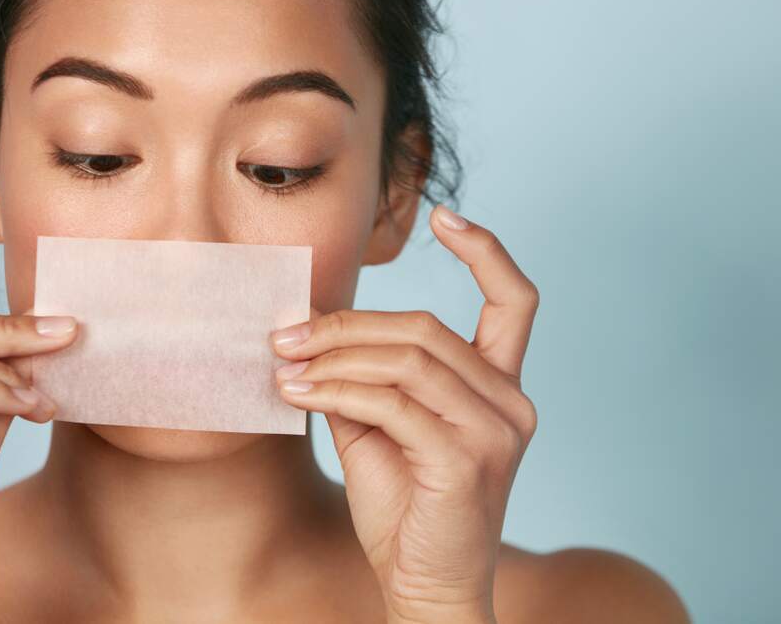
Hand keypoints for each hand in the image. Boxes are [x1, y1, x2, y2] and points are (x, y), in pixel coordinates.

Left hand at [270, 206, 538, 623]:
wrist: (424, 584)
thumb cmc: (404, 505)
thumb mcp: (379, 427)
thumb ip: (361, 376)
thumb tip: (309, 325)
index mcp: (499, 388)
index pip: (515, 303)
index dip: (487, 252)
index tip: (447, 216)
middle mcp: (510, 402)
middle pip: (425, 328)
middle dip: (347, 323)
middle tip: (286, 333)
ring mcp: (495, 430)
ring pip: (408, 358)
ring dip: (334, 353)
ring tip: (283, 360)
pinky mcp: (465, 459)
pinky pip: (392, 402)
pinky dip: (337, 390)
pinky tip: (298, 392)